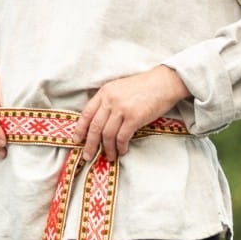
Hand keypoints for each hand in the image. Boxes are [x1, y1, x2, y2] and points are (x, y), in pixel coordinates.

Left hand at [74, 66, 190, 161]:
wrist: (164, 82)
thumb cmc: (143, 87)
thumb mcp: (119, 88)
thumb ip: (108, 102)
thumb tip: (100, 123)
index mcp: (104, 92)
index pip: (86, 113)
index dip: (80, 129)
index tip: (76, 140)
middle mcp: (110, 100)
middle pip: (94, 127)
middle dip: (90, 144)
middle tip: (88, 156)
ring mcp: (121, 109)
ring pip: (107, 135)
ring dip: (107, 149)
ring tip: (109, 157)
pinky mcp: (134, 117)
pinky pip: (122, 137)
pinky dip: (120, 147)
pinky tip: (122, 151)